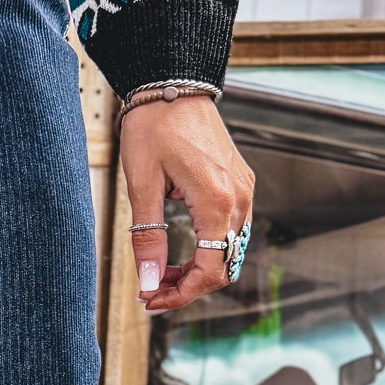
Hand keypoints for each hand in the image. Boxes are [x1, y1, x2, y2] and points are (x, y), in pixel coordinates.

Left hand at [121, 95, 253, 313]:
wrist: (172, 84)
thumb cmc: (154, 126)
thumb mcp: (142, 185)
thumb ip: (148, 238)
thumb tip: (149, 281)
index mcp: (217, 201)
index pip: (210, 270)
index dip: (181, 294)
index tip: (151, 300)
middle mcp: (239, 198)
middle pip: (223, 266)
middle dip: (188, 287)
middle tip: (151, 292)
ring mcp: (243, 190)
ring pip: (228, 251)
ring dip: (197, 270)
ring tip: (160, 274)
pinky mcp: (238, 184)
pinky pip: (230, 231)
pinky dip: (206, 249)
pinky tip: (179, 251)